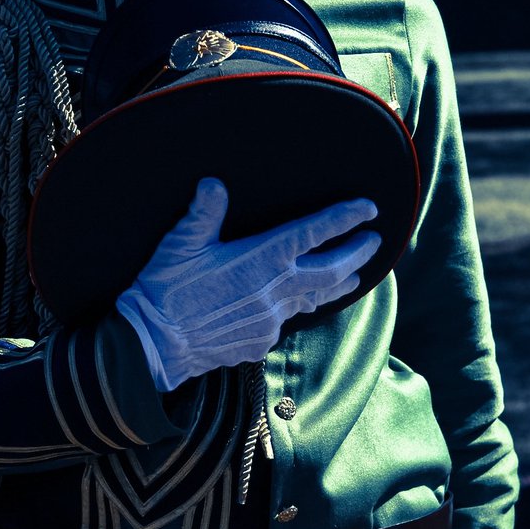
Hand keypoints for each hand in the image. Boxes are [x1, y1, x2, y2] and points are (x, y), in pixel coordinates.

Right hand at [116, 178, 380, 390]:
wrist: (155, 345)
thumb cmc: (165, 289)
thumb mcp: (181, 243)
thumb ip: (203, 213)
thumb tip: (214, 183)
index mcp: (261, 258)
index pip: (315, 232)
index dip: (345, 218)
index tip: (369, 209)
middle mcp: (275, 289)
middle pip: (332, 269)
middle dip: (357, 253)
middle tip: (374, 241)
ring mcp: (272, 319)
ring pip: (316, 297)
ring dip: (339, 283)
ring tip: (356, 275)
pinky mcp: (262, 340)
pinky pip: (287, 320)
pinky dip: (298, 307)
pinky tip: (299, 303)